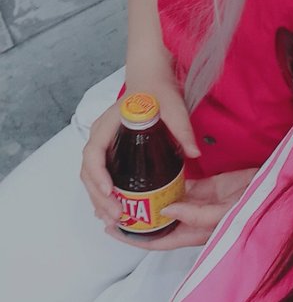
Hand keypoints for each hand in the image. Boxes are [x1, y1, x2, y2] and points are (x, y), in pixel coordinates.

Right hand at [81, 82, 200, 226]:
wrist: (151, 82)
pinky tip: (114, 209)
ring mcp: (102, 145)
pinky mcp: (109, 153)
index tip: (110, 191)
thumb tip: (194, 152)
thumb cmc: (158, 93)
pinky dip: (103, 194)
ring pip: (91, 177)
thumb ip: (182, 129)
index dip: (98, 174)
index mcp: (108, 125)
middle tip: (116, 216)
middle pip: (89, 171)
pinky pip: (100, 176)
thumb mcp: (173, 108)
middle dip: (99, 197)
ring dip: (99, 200)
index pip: (94, 152)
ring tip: (114, 219)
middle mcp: (99, 137)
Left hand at [104, 168, 257, 249]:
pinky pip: (180, 186)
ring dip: (147, 199)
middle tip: (111, 205)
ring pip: (166, 203)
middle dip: (135, 218)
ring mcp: (199, 204)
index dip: (134, 238)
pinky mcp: (206, 188)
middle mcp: (192, 221)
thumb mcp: (226, 213)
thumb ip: (197, 214)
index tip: (111, 228)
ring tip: (125, 189)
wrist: (273, 187)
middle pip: (157, 223)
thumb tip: (166, 212)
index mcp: (194, 233)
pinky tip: (150, 174)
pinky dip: (166, 181)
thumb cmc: (254, 205)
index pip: (157, 240)